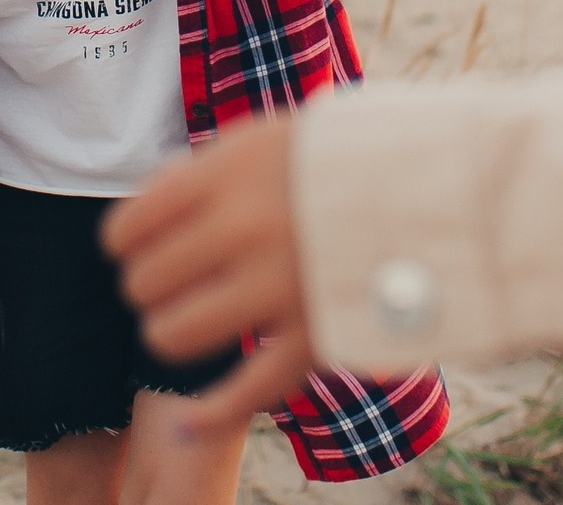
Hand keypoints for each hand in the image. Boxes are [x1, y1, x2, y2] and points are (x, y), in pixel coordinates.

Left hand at [103, 114, 320, 436]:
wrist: (437, 182)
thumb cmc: (339, 158)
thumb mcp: (267, 136)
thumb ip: (204, 172)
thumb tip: (143, 217)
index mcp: (229, 173)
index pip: (129, 226)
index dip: (125, 241)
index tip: (139, 244)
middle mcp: (247, 227)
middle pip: (145, 282)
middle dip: (150, 284)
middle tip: (175, 276)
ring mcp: (280, 287)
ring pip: (174, 335)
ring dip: (170, 331)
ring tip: (188, 317)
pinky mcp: (315, 336)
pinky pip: (247, 392)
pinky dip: (211, 415)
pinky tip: (184, 424)